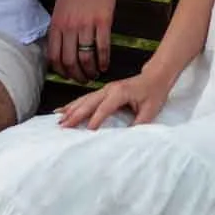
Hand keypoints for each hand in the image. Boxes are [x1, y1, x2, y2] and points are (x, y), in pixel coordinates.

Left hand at [49, 0, 118, 82]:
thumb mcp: (60, 5)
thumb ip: (58, 26)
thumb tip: (58, 46)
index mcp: (56, 23)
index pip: (54, 56)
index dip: (61, 71)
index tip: (68, 76)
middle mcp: (69, 27)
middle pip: (69, 62)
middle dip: (76, 76)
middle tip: (83, 80)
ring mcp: (86, 24)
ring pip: (86, 59)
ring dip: (91, 72)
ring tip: (95, 74)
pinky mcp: (103, 21)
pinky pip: (102, 48)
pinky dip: (104, 61)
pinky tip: (105, 65)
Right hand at [58, 67, 172, 129]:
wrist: (155, 77)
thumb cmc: (154, 93)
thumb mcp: (150, 111)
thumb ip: (138, 124)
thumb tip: (126, 137)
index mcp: (120, 92)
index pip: (105, 108)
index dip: (96, 120)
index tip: (88, 132)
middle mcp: (109, 89)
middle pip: (89, 102)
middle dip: (75, 114)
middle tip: (63, 126)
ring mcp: (105, 89)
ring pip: (84, 99)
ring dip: (71, 109)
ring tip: (59, 119)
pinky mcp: (103, 91)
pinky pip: (86, 98)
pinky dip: (74, 104)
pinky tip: (64, 109)